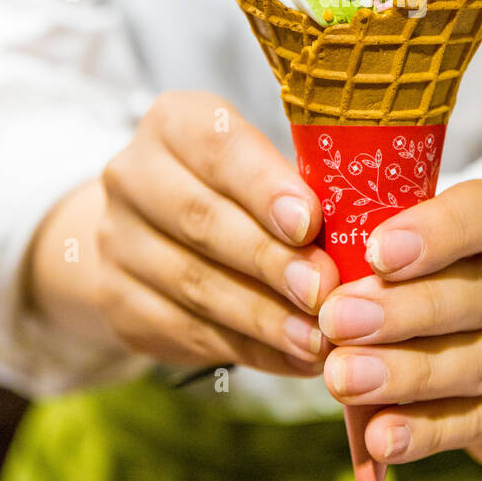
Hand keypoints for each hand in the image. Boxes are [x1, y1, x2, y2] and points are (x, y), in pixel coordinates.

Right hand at [27, 91, 339, 374]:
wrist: (151, 230)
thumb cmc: (239, 189)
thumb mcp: (266, 165)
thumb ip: (303, 188)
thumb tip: (364, 232)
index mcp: (174, 123)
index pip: (216, 146)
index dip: (263, 186)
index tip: (309, 222)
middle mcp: (133, 176)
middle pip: (202, 220)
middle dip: (270, 259)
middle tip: (323, 290)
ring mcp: (117, 241)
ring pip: (196, 284)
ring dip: (264, 316)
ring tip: (319, 337)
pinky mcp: (119, 302)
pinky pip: (191, 331)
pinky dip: (251, 348)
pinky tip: (296, 357)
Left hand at [318, 179, 481, 468]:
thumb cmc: (470, 270)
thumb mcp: (448, 239)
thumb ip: (399, 246)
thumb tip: (320, 271)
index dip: (437, 232)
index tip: (376, 252)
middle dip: (404, 311)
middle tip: (337, 321)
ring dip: (407, 374)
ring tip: (344, 379)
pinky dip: (429, 431)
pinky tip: (382, 436)